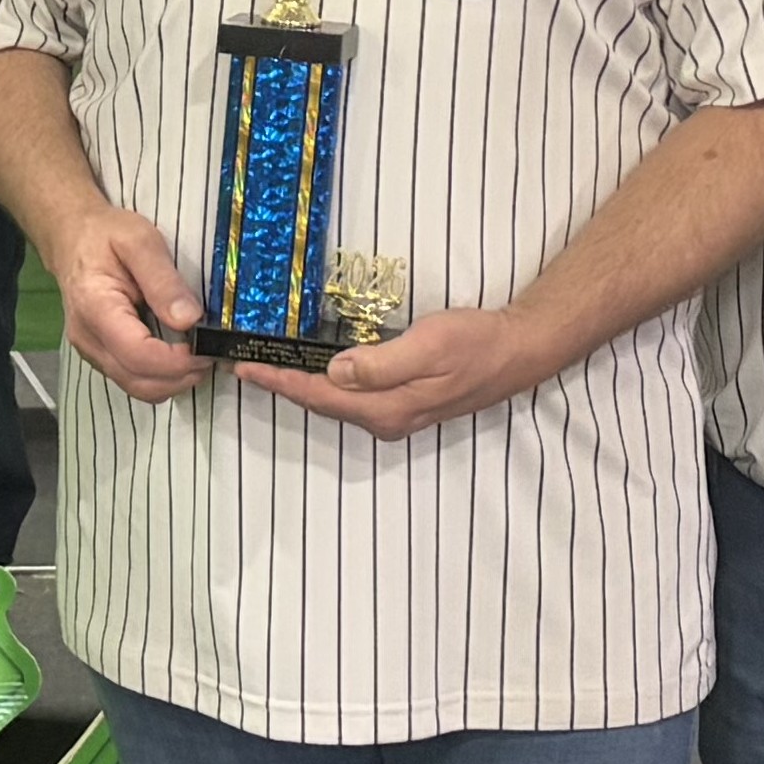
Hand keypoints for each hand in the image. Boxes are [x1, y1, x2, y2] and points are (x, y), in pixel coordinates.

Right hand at [48, 203, 203, 402]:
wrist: (73, 238)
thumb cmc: (106, 234)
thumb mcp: (140, 241)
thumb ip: (163, 281)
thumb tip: (190, 320)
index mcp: (95, 308)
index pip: (138, 355)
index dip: (178, 361)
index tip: (208, 347)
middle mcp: (88, 339)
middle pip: (138, 382)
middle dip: (181, 376)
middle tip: (211, 353)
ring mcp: (91, 351)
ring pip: (136, 388)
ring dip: (173, 381)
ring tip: (197, 354)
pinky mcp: (99, 356)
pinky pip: (132, 380)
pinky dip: (160, 377)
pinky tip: (177, 354)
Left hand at [236, 301, 563, 439]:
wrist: (517, 352)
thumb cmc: (476, 343)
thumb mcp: (429, 346)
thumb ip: (380, 363)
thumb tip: (335, 372)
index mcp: (386, 410)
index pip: (319, 396)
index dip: (280, 382)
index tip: (246, 369)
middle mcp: (386, 420)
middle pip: (322, 404)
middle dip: (283, 386)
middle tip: (247, 366)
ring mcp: (396, 416)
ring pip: (337, 403)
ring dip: (302, 387)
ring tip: (270, 369)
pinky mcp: (405, 404)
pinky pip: (354, 398)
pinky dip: (328, 385)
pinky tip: (316, 371)